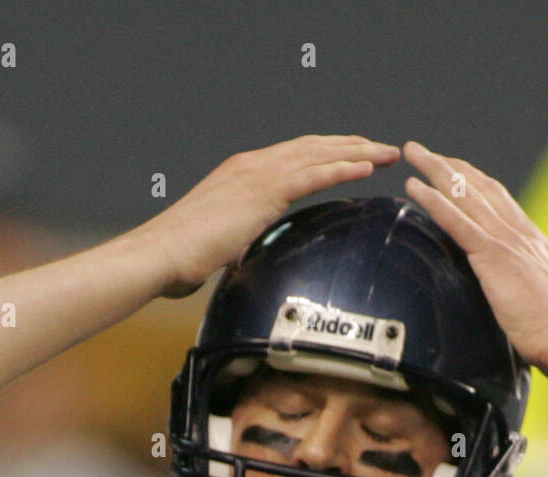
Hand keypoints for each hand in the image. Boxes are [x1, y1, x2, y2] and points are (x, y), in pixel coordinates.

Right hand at [137, 135, 400, 297]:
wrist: (162, 254)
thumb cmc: (181, 257)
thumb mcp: (220, 245)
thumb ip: (239, 244)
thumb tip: (246, 261)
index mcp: (242, 174)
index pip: (294, 156)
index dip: (327, 152)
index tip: (354, 155)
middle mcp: (252, 165)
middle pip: (312, 147)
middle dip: (350, 145)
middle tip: (382, 148)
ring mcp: (258, 174)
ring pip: (319, 154)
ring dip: (357, 152)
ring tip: (386, 153)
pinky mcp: (264, 191)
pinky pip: (313, 174)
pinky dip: (343, 167)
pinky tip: (366, 167)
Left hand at [401, 141, 547, 373]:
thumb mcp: (542, 299)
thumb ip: (525, 286)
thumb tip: (515, 293)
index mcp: (533, 241)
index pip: (500, 200)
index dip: (474, 181)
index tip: (454, 169)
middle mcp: (520, 233)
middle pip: (480, 187)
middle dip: (450, 165)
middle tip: (424, 151)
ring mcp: (507, 243)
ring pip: (465, 194)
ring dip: (435, 170)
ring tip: (413, 154)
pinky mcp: (494, 258)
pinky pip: (458, 222)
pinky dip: (434, 202)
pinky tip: (415, 189)